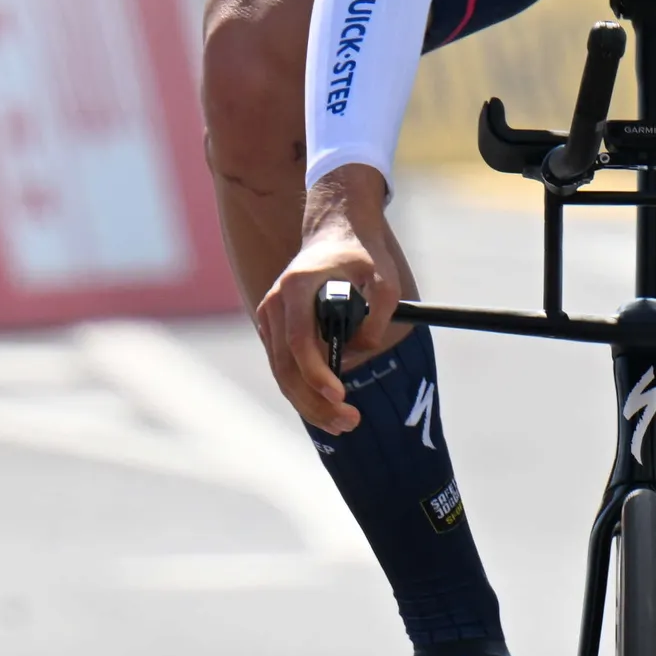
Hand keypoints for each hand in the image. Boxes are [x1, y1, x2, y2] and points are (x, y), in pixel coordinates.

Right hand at [257, 168, 418, 428]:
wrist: (335, 232)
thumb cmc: (361, 254)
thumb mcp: (384, 277)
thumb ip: (378, 313)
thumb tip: (361, 349)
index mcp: (297, 287)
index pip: (299, 340)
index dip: (317, 373)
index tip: (340, 395)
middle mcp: (275, 303)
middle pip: (285, 367)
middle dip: (315, 401)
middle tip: (348, 422)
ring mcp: (270, 317)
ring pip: (282, 373)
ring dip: (309, 404)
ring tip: (345, 423)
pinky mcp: (275, 330)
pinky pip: (284, 368)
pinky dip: (303, 391)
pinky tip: (328, 409)